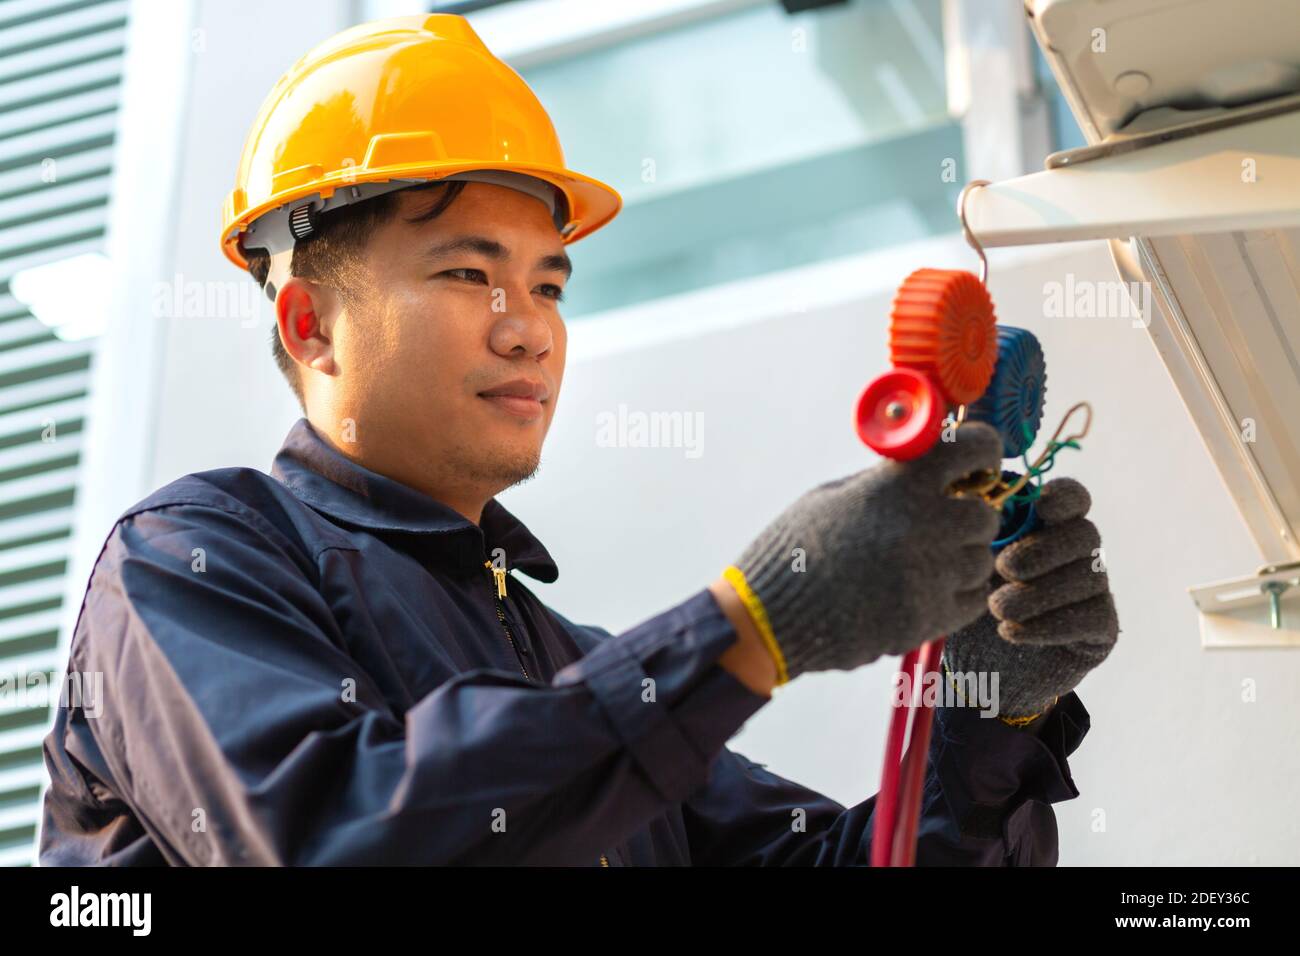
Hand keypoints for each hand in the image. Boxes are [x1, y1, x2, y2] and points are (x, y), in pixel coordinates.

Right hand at [725, 422, 1002, 681]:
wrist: (771, 617)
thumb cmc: (796, 549)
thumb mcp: (834, 496)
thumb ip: (886, 481)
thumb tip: (929, 468)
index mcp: (897, 484)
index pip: (973, 447)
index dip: (982, 450)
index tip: (977, 462)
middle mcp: (923, 525)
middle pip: (984, 514)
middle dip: (967, 516)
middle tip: (942, 523)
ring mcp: (930, 575)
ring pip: (980, 560)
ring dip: (959, 559)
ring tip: (921, 563)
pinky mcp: (929, 619)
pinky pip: (971, 600)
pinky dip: (955, 595)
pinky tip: (923, 589)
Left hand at [942, 476, 1119, 721]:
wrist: (975, 671)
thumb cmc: (966, 608)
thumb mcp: (961, 569)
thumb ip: (974, 539)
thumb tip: (978, 510)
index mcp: (1046, 527)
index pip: (1073, 498)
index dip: (1064, 497)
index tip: (1041, 506)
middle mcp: (1077, 555)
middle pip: (1084, 535)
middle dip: (1042, 550)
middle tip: (1002, 568)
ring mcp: (1094, 591)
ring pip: (1088, 576)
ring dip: (1038, 592)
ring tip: (997, 609)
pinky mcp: (1102, 629)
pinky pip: (1093, 617)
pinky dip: (1048, 625)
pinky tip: (1010, 632)